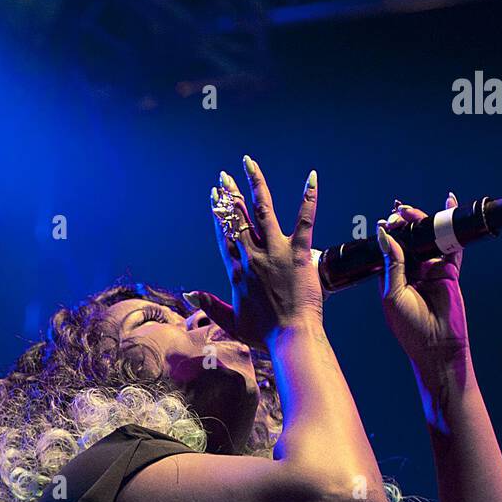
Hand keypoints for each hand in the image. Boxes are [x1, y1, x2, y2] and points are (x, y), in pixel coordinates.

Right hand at [184, 156, 324, 348]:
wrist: (290, 338)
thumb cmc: (264, 335)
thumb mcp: (231, 323)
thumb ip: (210, 306)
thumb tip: (189, 293)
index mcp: (237, 271)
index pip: (225, 236)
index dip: (219, 215)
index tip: (214, 197)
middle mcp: (252, 256)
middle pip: (237, 218)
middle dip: (230, 195)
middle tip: (224, 176)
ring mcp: (276, 252)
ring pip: (262, 210)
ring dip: (255, 184)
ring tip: (249, 164)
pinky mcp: (299, 253)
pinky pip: (305, 220)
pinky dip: (309, 197)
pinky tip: (311, 177)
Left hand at [376, 193, 471, 388]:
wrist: (438, 348)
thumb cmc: (410, 329)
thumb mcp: (393, 295)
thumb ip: (392, 264)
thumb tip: (386, 234)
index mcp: (392, 279)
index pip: (390, 249)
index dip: (388, 233)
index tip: (386, 220)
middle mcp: (411, 272)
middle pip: (408, 240)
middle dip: (404, 223)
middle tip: (399, 211)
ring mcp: (431, 270)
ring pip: (427, 238)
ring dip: (422, 222)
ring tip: (413, 211)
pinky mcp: (449, 271)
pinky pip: (451, 244)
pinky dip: (451, 225)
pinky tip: (449, 204)